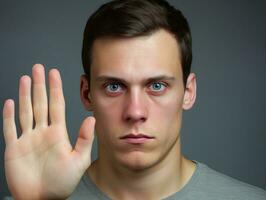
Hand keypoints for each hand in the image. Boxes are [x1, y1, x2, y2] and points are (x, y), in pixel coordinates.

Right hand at [3, 64, 94, 199]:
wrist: (44, 198)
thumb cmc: (62, 182)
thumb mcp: (79, 160)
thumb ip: (84, 139)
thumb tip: (91, 119)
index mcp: (58, 133)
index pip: (56, 104)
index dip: (55, 88)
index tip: (53, 73)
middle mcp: (43, 132)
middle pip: (40, 103)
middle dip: (39, 85)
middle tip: (38, 68)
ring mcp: (28, 139)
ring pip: (26, 111)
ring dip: (24, 95)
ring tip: (25, 79)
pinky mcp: (15, 148)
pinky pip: (10, 129)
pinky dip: (8, 116)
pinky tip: (9, 102)